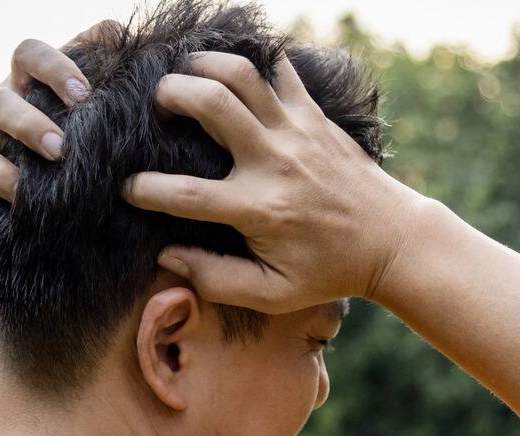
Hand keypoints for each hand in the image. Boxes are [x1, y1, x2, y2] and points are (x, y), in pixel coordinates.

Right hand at [0, 21, 119, 200]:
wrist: (52, 192)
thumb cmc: (76, 141)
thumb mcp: (90, 109)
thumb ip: (101, 68)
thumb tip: (115, 32)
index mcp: (32, 79)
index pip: (32, 54)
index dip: (56, 68)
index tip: (84, 95)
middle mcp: (7, 95)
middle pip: (7, 85)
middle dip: (36, 112)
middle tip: (66, 140)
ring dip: (26, 130)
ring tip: (56, 155)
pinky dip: (1, 176)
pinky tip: (24, 191)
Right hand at [123, 51, 428, 313]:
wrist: (391, 240)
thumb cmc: (328, 271)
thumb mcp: (273, 293)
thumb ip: (216, 279)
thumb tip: (166, 256)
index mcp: (259, 209)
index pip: (184, 195)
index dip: (144, 190)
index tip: (129, 190)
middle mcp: (275, 163)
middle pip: (212, 104)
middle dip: (170, 95)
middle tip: (155, 104)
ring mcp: (298, 133)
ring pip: (243, 74)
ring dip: (205, 64)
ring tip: (185, 73)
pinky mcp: (315, 116)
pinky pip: (280, 69)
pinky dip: (252, 58)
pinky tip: (231, 69)